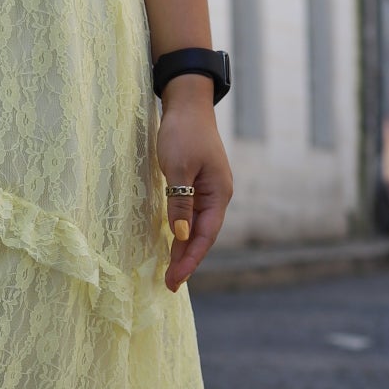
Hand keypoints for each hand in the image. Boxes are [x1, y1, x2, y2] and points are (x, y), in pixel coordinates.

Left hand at [156, 80, 231, 291]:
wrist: (187, 104)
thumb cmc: (183, 133)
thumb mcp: (178, 169)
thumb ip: (180, 203)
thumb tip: (182, 236)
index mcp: (219, 194)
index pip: (205, 236)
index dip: (191, 260)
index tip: (174, 280)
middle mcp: (217, 195)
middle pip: (203, 236)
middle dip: (187, 260)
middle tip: (169, 284)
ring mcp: (208, 190)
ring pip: (196, 227)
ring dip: (184, 248)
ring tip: (170, 271)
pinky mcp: (196, 184)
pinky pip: (190, 214)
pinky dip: (182, 231)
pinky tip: (174, 242)